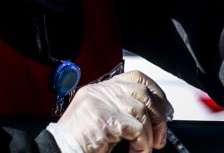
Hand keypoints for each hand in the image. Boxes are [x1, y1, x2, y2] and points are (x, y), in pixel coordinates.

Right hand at [52, 70, 172, 152]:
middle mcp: (99, 92)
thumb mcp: (103, 121)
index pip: (135, 78)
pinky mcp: (102, 119)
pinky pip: (136, 128)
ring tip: (146, 147)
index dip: (155, 92)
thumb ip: (122, 112)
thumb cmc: (79, 143)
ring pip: (141, 110)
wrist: (58, 152)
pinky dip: (142, 143)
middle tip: (160, 136)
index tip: (165, 109)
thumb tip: (154, 117)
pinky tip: (137, 151)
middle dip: (159, 116)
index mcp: (99, 89)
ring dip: (150, 134)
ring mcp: (99, 103)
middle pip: (142, 92)